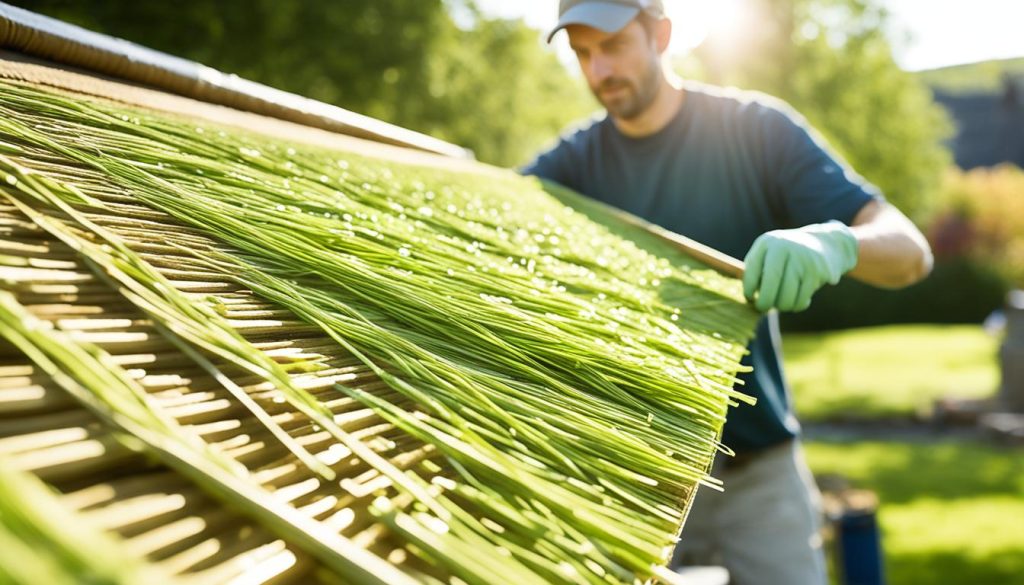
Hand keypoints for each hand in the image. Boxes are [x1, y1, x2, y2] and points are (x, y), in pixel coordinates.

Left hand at [743, 221, 857, 311]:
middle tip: (763, 308)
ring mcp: (803, 258)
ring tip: (780, 303)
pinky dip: (797, 306)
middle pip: (770, 285)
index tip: (750, 298)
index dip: (748, 290)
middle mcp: (784, 247)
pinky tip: (796, 301)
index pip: (752, 272)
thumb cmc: (784, 256)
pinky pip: (802, 299)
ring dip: (781, 306)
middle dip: (764, 303)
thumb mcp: (766, 255)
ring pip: (787, 296)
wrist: (823, 243)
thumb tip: (748, 298)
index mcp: (767, 242)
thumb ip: (754, 272)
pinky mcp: (818, 271)